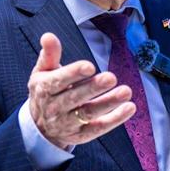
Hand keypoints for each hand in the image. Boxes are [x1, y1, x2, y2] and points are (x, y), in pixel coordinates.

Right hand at [28, 32, 135, 148]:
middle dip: (93, 88)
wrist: (40, 127)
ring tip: (126, 91)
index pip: (58, 81)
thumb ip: (49, 54)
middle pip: (75, 98)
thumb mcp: (43, 72)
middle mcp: (55, 108)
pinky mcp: (81, 135)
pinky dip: (115, 119)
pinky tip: (129, 108)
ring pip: (89, 113)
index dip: (73, 73)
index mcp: (45, 89)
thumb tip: (48, 36)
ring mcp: (68, 123)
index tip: (89, 66)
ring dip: (108, 103)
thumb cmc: (46, 92)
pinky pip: (99, 128)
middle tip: (111, 77)